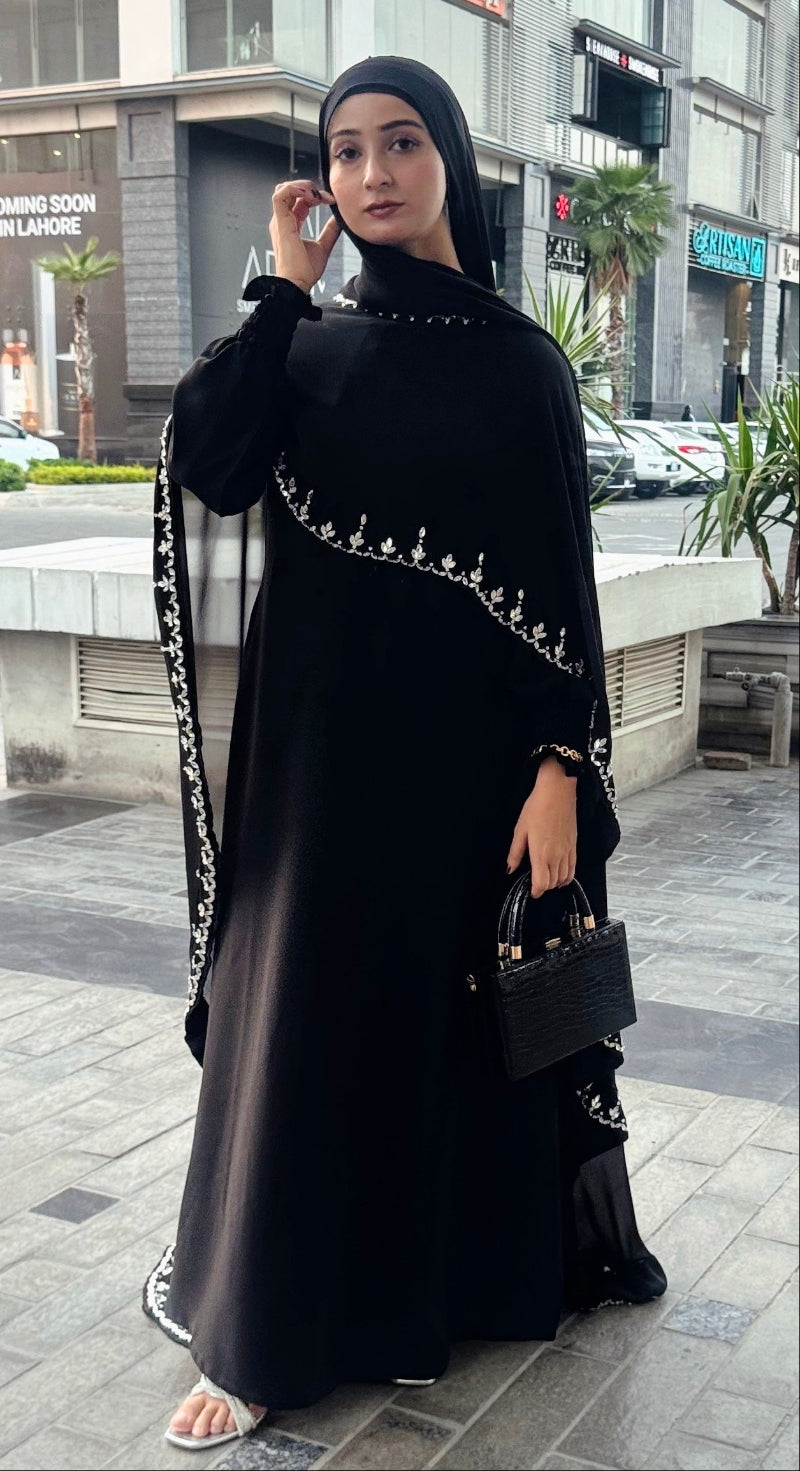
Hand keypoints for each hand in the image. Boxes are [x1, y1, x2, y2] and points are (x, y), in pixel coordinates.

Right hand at [269, 179, 340, 295]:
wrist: (297, 284)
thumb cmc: (305, 271)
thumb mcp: (323, 246)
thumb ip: (330, 231)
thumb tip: (339, 219)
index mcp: (291, 225)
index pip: (300, 200)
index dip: (316, 196)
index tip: (331, 201)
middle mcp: (283, 221)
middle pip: (292, 192)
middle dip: (309, 188)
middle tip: (325, 197)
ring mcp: (279, 221)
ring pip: (284, 189)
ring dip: (302, 186)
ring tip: (317, 194)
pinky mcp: (280, 222)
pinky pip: (281, 195)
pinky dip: (295, 189)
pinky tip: (310, 195)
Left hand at [506, 756, 577, 898]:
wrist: (558, 792)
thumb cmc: (538, 807)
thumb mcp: (520, 830)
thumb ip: (515, 852)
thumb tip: (510, 868)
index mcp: (541, 854)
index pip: (542, 884)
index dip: (536, 892)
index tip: (531, 891)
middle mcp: (556, 856)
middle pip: (553, 883)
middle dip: (544, 887)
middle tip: (535, 883)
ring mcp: (567, 851)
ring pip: (564, 878)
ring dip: (555, 883)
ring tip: (547, 879)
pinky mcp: (574, 846)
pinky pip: (573, 868)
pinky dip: (567, 876)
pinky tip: (561, 874)